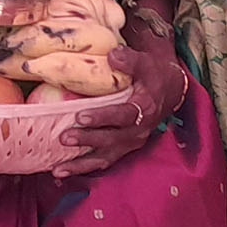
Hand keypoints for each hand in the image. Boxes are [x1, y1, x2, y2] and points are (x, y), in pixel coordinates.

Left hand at [52, 18, 187, 179]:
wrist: (169, 91)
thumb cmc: (152, 74)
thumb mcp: (146, 62)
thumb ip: (129, 59)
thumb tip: (112, 55)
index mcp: (144, 109)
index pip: (123, 116)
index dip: (102, 118)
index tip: (80, 117)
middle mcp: (138, 130)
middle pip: (111, 139)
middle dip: (87, 140)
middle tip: (64, 138)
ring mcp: (130, 142)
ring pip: (105, 157)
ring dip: (81, 164)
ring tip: (57, 169)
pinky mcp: (123, 148)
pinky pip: (103, 161)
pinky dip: (83, 168)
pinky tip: (62, 171)